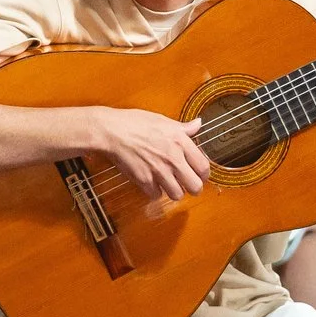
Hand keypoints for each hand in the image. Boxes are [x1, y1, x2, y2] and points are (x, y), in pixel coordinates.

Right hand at [93, 107, 210, 201]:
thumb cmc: (135, 123)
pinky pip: (156, 195)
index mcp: (180, 142)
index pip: (204, 167)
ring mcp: (159, 171)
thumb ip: (184, 127)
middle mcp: (173, 158)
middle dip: (193, 188)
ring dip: (174, 191)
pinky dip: (154, 192)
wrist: (112, 131)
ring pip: (177, 195)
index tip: (199, 174)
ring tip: (169, 184)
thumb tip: (198, 124)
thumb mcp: (163, 120)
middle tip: (187, 184)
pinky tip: (152, 183)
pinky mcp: (144, 180)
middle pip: (195, 186)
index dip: (203, 174)